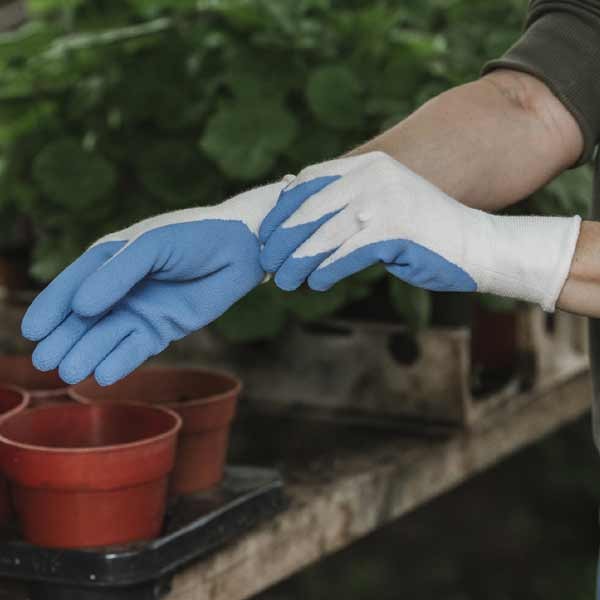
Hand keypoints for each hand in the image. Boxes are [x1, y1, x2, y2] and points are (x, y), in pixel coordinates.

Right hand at [22, 179, 290, 385]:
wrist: (241, 249)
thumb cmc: (194, 236)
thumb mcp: (152, 246)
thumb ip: (118, 274)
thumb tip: (82, 306)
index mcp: (111, 257)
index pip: (73, 284)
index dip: (52, 307)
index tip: (32, 331)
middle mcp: (121, 287)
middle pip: (85, 317)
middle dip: (65, 338)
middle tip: (45, 362)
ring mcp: (142, 308)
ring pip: (107, 335)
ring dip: (88, 353)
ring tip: (69, 372)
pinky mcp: (164, 327)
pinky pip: (137, 347)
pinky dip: (120, 359)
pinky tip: (103, 374)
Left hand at [259, 152, 580, 310]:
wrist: (474, 245)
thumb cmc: (420, 231)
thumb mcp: (380, 203)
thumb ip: (343, 198)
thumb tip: (290, 191)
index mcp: (368, 164)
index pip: (310, 183)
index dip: (283, 211)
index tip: (266, 236)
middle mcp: (374, 176)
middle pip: (311, 210)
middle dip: (283, 241)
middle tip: (268, 264)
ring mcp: (385, 202)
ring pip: (324, 235)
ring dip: (298, 262)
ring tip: (285, 281)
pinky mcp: (394, 232)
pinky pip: (346, 255)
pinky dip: (326, 271)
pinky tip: (316, 283)